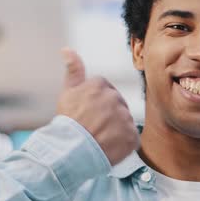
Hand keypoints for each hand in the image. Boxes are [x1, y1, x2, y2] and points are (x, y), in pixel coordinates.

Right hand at [56, 48, 139, 164]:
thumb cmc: (67, 123)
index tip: (88, 112)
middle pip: (117, 104)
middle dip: (108, 114)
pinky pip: (131, 137)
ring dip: (116, 128)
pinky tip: (109, 146)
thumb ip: (73, 70)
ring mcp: (125, 118)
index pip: (104, 89)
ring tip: (100, 137)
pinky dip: (123, 143)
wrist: (69, 151)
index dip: (96, 102)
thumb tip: (67, 49)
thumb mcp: (67, 92)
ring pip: (124, 120)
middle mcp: (115, 99)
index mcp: (100, 86)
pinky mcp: (132, 136)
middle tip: (94, 126)